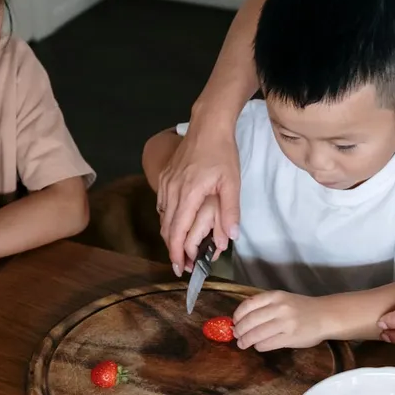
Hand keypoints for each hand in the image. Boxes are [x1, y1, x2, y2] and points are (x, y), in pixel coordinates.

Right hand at [157, 122, 240, 270]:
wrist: (207, 125)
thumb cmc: (222, 153)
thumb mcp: (231, 182)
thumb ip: (230, 211)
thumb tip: (231, 237)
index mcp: (188, 194)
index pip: (177, 231)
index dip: (177, 253)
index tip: (180, 268)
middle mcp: (172, 190)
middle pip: (166, 228)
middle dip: (172, 249)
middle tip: (183, 265)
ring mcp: (166, 182)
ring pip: (162, 217)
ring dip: (170, 235)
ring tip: (181, 248)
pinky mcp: (165, 176)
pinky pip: (162, 203)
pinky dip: (167, 218)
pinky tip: (176, 223)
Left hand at [233, 291, 328, 351]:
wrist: (325, 315)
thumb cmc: (301, 308)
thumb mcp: (283, 299)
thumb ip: (265, 306)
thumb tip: (241, 319)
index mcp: (275, 296)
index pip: (248, 305)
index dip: (237, 315)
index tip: (234, 322)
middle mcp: (279, 308)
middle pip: (249, 321)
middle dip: (239, 330)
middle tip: (236, 335)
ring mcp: (285, 323)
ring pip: (256, 334)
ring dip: (246, 341)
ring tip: (243, 344)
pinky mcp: (290, 338)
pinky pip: (267, 344)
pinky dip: (259, 346)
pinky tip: (259, 346)